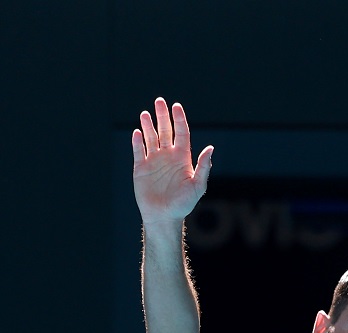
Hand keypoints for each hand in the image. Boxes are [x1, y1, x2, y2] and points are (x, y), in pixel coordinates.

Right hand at [131, 97, 212, 224]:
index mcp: (182, 158)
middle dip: (162, 116)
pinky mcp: (141, 168)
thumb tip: (210, 148)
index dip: (179, 119)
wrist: (164, 216)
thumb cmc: (184, 204)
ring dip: (148, 125)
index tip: (176, 106)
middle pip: (165, 131)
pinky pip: (138, 151)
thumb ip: (203, 167)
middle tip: (159, 101)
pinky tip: (137, 132)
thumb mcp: (198, 186)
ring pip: (151, 138)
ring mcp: (154, 161)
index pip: (181, 133)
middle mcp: (168, 156)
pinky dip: (138, 142)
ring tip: (146, 113)